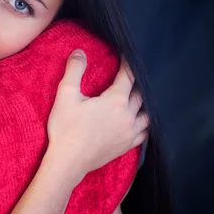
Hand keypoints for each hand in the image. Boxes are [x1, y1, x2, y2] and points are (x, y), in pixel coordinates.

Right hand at [46, 50, 148, 173]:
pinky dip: (145, 124)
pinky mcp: (127, 146)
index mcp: (116, 101)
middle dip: (136, 82)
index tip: (126, 55)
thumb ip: (74, 71)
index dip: (128, 64)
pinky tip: (141, 121)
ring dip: (144, 103)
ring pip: (147, 114)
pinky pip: (144, 132)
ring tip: (139, 96)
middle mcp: (128, 116)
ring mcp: (130, 133)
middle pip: (140, 94)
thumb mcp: (66, 95)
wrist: (68, 162)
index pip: (128, 77)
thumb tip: (79, 52)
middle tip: (132, 74)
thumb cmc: (65, 128)